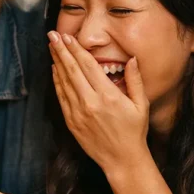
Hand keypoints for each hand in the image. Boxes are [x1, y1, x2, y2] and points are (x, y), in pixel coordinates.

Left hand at [49, 31, 149, 172]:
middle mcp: (90, 103)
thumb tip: (132, 58)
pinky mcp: (71, 121)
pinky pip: (61, 97)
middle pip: (72, 70)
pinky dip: (56, 81)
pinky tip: (54, 69)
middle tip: (52, 34)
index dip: (76, 49)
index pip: (88, 66)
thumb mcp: (141, 104)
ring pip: (64, 82)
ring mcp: (78, 113)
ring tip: (51, 46)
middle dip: (61, 50)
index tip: (68, 36)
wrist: (122, 159)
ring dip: (57, 62)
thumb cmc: (134, 131)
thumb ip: (135, 80)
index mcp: (108, 96)